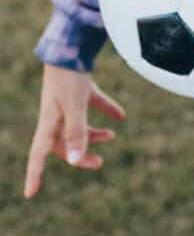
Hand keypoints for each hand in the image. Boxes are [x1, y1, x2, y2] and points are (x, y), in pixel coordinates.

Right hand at [24, 64, 126, 198]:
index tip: (30, 194)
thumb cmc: (68, 74)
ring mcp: (67, 100)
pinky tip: (120, 116)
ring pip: (78, 125)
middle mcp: (55, 113)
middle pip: (63, 143)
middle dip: (79, 156)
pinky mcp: (79, 87)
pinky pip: (92, 104)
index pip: (38, 154)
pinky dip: (106, 110)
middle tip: (98, 164)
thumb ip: (75, 131)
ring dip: (94, 134)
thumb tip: (74, 160)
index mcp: (49, 121)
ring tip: (112, 137)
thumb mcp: (73, 104)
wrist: (72, 41)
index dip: (34, 174)